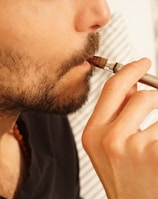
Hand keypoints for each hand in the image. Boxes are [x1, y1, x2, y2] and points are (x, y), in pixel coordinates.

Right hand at [82, 58, 157, 198]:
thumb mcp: (110, 145)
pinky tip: (156, 151)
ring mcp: (133, 148)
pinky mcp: (155, 154)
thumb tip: (134, 85)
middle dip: (154, 94)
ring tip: (154, 142)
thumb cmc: (125, 178)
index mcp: (94, 133)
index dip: (129, 71)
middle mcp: (109, 139)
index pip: (113, 89)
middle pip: (140, 95)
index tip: (142, 63)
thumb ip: (118, 112)